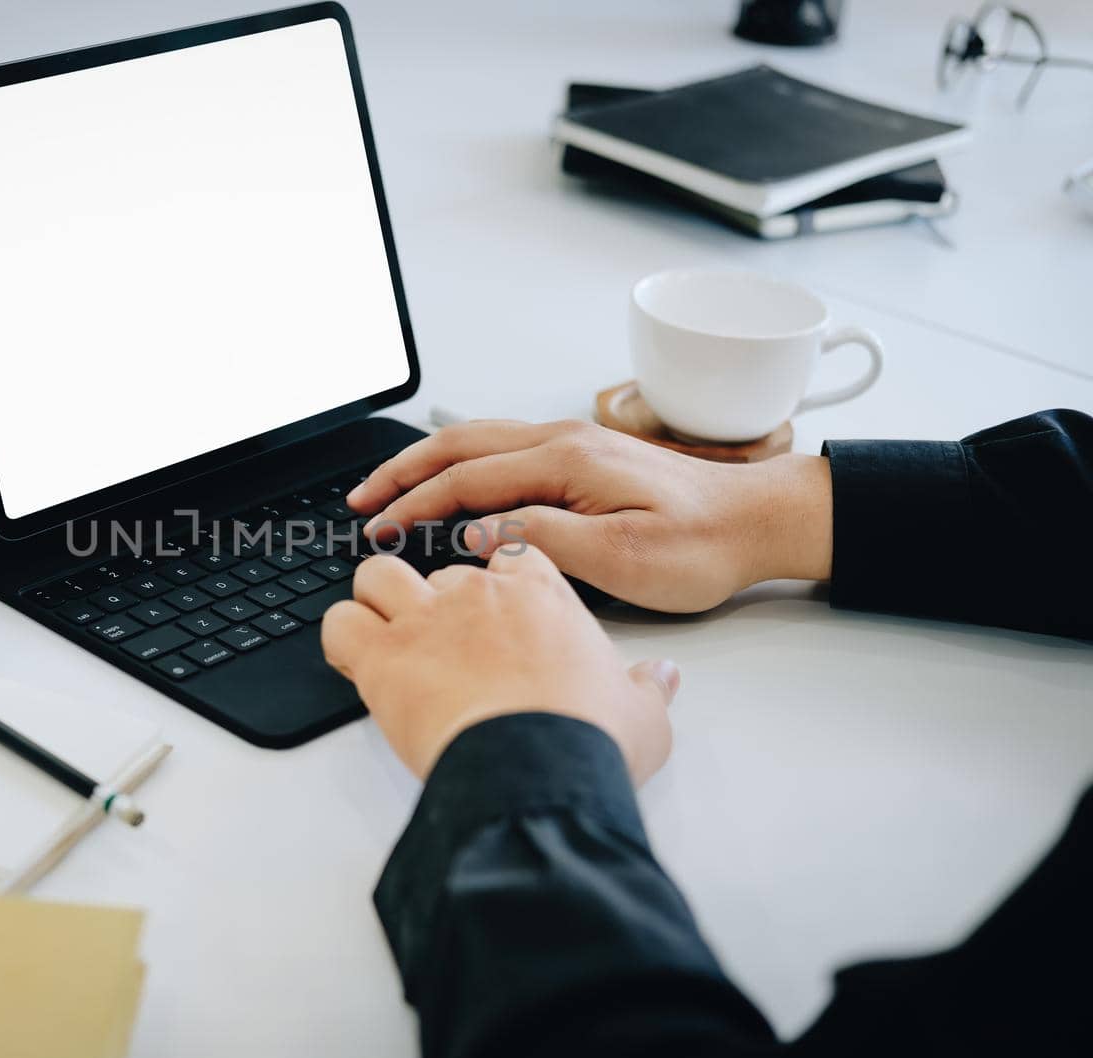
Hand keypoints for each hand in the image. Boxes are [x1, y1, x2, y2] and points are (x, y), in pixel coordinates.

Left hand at [320, 548, 678, 783]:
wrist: (540, 768)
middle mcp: (478, 593)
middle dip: (435, 600)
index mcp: (541, 594)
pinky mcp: (382, 656)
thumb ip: (649, 688)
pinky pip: (340, 623)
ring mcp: (425, 619)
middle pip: (440, 569)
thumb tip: (664, 679)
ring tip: (383, 636)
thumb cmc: (589, 739)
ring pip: (378, 574)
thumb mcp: (642, 712)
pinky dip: (340, 639)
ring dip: (375, 600)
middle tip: (439, 642)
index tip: (491, 603)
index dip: (494, 576)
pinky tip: (353, 662)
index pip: (507, 554)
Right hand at [346, 419, 832, 613]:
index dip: (413, 507)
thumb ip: (542, 540)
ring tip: (386, 490)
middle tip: (357, 503)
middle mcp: (564, 440)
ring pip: (478, 440)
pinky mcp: (583, 457)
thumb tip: (475, 531)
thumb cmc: (703, 545)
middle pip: (459, 445)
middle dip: (400, 472)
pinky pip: (502, 449)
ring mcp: (573, 443)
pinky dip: (459, 463)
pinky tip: (448, 483)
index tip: (377, 533)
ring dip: (425, 463)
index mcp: (568, 461)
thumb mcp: (623, 559)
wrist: (759, 520)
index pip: (466, 480)